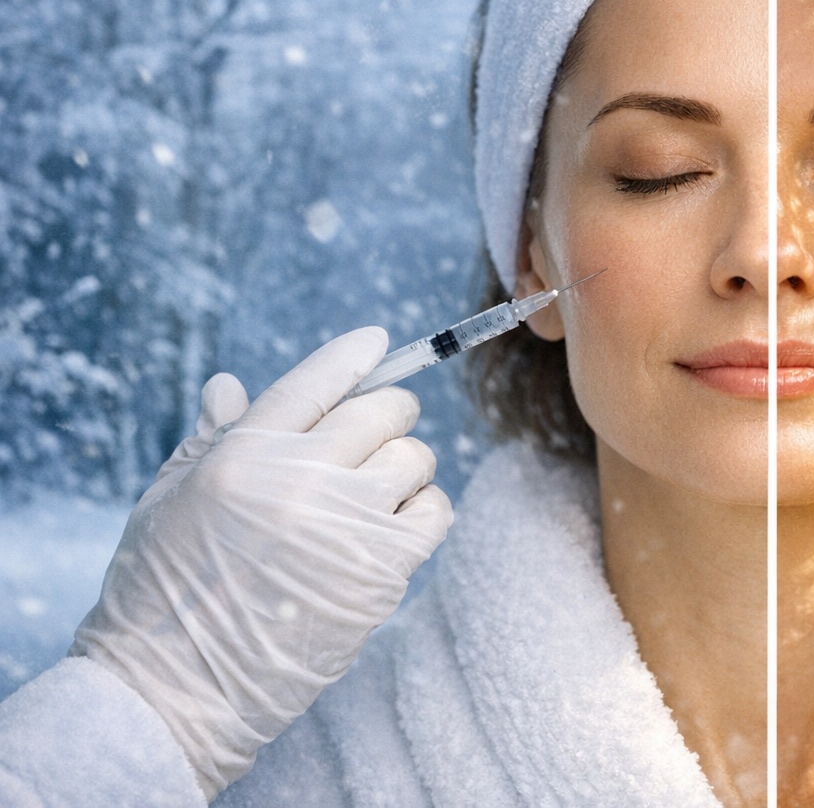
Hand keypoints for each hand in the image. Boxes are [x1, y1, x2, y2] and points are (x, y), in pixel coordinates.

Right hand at [70, 328, 452, 799]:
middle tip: (377, 431)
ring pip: (414, 456)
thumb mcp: (169, 502)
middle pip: (382, 410)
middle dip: (386, 413)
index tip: (379, 340)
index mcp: (243, 454)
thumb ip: (212, 439)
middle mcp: (300, 479)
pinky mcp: (381, 571)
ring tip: (372, 492)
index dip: (355, 355)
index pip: (316, 381)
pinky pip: (434, 512)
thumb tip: (229, 384)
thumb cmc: (161, 593)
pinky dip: (425, 509)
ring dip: (403, 465)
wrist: (174, 691)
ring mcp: (346, 524)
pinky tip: (395, 525)